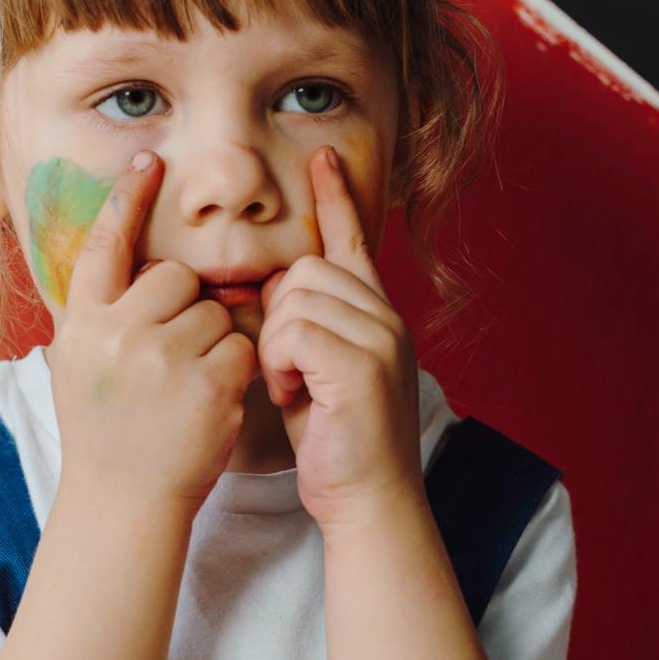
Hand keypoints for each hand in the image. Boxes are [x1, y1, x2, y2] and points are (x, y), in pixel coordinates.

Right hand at [47, 151, 257, 513]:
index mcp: (82, 325)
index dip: (127, 199)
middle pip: (177, 277)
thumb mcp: (81, 367)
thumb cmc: (106, 433)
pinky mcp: (208, 383)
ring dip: (213, 342)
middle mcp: (116, 334)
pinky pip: (241, 345)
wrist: (122, 502)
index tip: (149, 159)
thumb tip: (138, 273)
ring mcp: (162, 358)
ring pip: (216, 311)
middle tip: (169, 359)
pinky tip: (209, 402)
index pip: (105, 246)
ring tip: (184, 389)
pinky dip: (237, 371)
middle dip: (186, 308)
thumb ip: (104, 317)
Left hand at [256, 146, 424, 530]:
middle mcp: (385, 316)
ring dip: (275, 347)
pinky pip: (292, 331)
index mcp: (376, 314)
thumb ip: (306, 328)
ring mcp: (380, 337)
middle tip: (288, 373)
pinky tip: (293, 397)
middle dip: (277, 318)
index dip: (337, 197)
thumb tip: (273, 291)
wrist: (371, 502)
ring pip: (293, 299)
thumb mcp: (317, 373)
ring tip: (293, 388)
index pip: (354, 240)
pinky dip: (279, 365)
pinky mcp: (362, 364)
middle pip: (303, 270)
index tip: (323, 157)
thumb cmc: (336, 445)